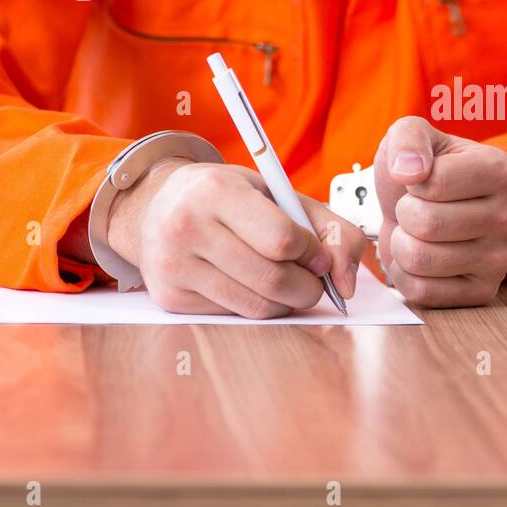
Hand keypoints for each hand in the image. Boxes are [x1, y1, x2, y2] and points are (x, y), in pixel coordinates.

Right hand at [106, 159, 366, 317]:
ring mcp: (174, 265)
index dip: (312, 253)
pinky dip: (257, 306)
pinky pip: (234, 315)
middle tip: (312, 279)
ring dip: (286, 302)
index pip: (282, 239)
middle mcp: (187, 226)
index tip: (316, 254)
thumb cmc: (231, 198)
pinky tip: (252, 285)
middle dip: (308, 286)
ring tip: (287, 282)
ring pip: (256, 306)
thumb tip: (345, 283)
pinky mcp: (170, 296)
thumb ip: (329, 228)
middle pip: (272, 279)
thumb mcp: (279, 194)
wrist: (160, 206)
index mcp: (217, 191)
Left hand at [373, 116, 506, 307]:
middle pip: (426, 223)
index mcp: (504, 171)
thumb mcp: (414, 135)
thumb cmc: (423, 172)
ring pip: (421, 259)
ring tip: (417, 233)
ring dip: (403, 244)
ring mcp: (502, 260)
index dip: (412, 181)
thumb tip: (408, 172)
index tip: (422, 179)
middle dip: (405, 214)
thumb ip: (408, 139)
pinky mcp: (483, 292)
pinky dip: (406, 275)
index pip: (434, 182)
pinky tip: (421, 259)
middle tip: (416, 208)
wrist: (425, 210)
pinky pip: (423, 292)